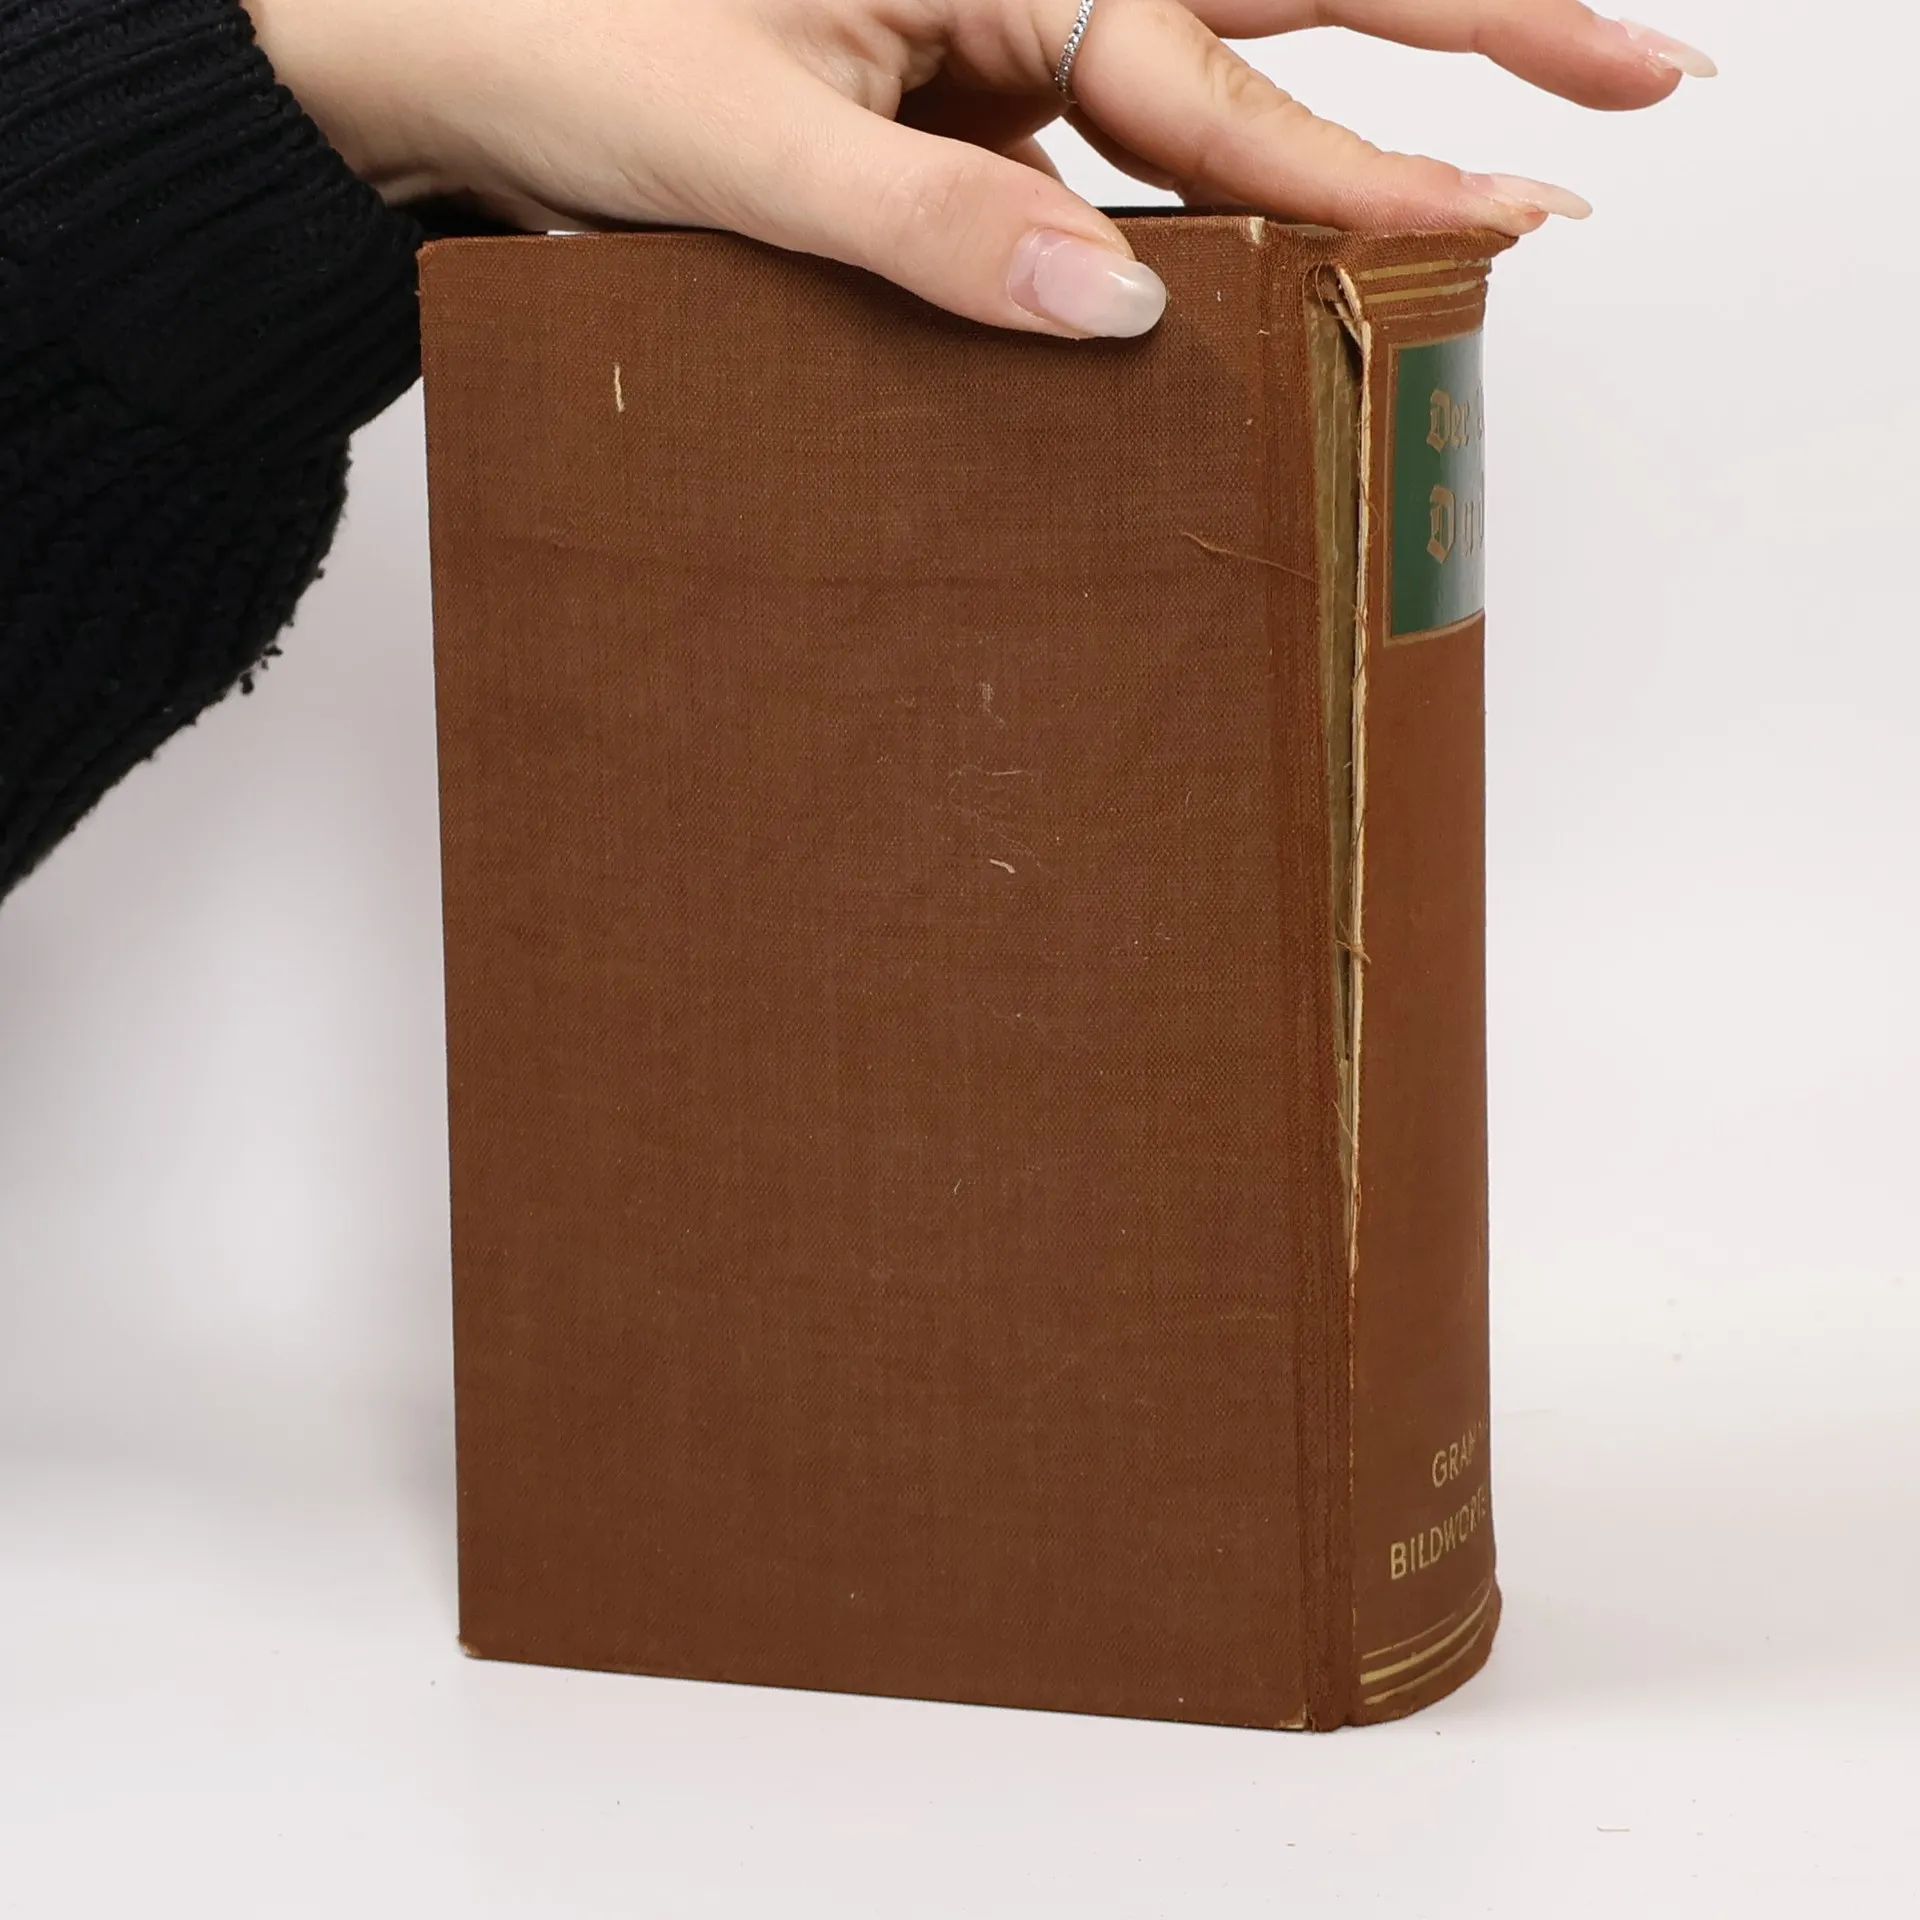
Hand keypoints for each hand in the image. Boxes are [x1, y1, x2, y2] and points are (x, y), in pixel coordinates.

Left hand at [241, 0, 1713, 337]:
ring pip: (1215, 61)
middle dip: (1472, 34)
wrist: (419, 28)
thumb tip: (1122, 306)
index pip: (1223, 73)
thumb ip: (934, 225)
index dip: (1376, 158)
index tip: (1525, 206)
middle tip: (1640, 83)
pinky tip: (1245, 248)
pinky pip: (1107, 130)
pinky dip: (1190, 186)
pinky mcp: (956, 75)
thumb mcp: (742, 150)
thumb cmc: (549, 40)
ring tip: (1500, 158)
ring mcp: (990, 15)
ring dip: (1353, 114)